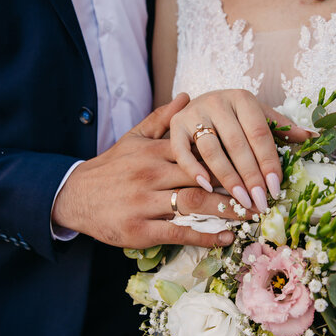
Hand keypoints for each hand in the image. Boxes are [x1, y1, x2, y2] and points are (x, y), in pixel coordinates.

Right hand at [52, 94, 247, 248]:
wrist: (75, 195)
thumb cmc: (111, 166)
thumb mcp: (133, 137)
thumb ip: (162, 119)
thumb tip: (187, 96)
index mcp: (154, 151)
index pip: (198, 151)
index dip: (228, 158)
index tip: (252, 165)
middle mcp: (151, 174)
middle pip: (202, 177)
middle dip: (234, 186)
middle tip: (260, 194)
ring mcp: (145, 203)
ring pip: (194, 204)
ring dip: (226, 211)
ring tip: (250, 215)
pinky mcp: (140, 229)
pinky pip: (178, 232)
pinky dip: (205, 236)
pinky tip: (225, 238)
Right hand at [170, 89, 311, 211]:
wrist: (197, 103)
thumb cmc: (233, 116)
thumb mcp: (257, 115)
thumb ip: (280, 127)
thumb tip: (312, 136)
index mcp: (242, 98)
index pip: (259, 133)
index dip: (269, 161)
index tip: (276, 187)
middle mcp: (217, 101)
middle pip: (237, 144)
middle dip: (251, 176)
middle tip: (260, 201)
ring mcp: (194, 113)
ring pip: (212, 150)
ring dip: (228, 178)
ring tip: (241, 200)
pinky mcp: (175, 125)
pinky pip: (182, 151)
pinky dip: (193, 169)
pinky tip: (207, 186)